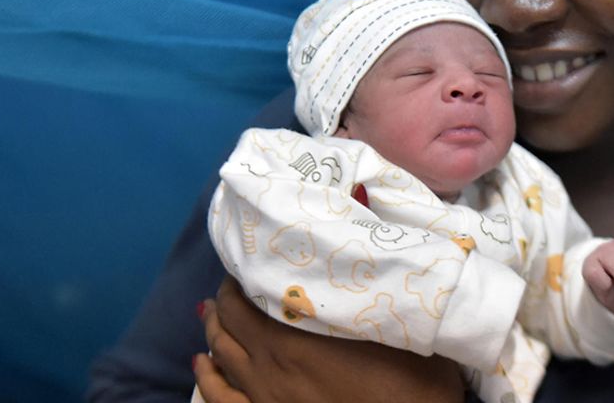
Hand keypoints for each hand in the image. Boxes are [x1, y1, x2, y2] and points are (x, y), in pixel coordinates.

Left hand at [196, 276, 465, 402]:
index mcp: (299, 331)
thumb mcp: (403, 324)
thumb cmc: (412, 384)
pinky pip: (220, 396)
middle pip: (231, 320)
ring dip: (213, 328)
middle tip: (234, 279)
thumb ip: (380, 282)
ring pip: (221, 355)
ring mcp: (264, 394)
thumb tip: (368, 227)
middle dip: (228, 296)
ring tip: (211, 311)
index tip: (252, 255)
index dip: (246, 272)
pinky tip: (201, 364)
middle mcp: (271, 361)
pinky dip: (206, 377)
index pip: (253, 293)